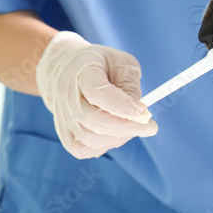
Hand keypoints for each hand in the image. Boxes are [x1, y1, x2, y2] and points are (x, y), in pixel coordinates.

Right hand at [35, 31, 157, 158]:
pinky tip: (115, 135)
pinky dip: (103, 146)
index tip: (145, 113)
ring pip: (89, 139)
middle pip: (93, 120)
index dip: (122, 106)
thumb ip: (130, 85)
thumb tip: (139, 113)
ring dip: (118, 137)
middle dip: (127, 128)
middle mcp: (66, 95)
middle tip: (150, 127)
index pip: (98, 92)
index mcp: (81, 71)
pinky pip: (81, 149)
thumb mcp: (122, 63)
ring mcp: (62, 115)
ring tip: (132, 126)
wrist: (64, 70)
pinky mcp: (62, 132)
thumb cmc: (100, 66)